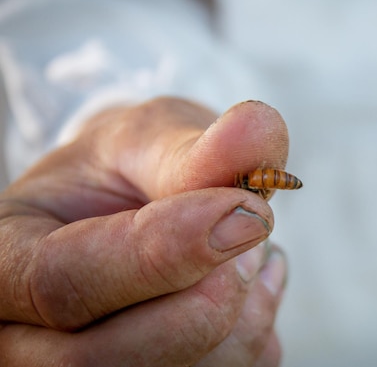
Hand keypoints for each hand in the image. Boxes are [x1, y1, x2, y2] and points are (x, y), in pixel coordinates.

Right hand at [0, 98, 289, 365]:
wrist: (134, 211)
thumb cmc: (130, 172)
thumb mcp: (151, 139)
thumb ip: (197, 146)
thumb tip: (256, 127)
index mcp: (5, 260)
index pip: (64, 282)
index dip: (164, 252)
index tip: (248, 212)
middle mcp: (25, 337)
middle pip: (110, 357)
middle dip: (208, 295)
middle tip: (253, 228)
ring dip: (243, 313)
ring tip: (249, 251)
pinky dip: (254, 335)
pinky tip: (248, 287)